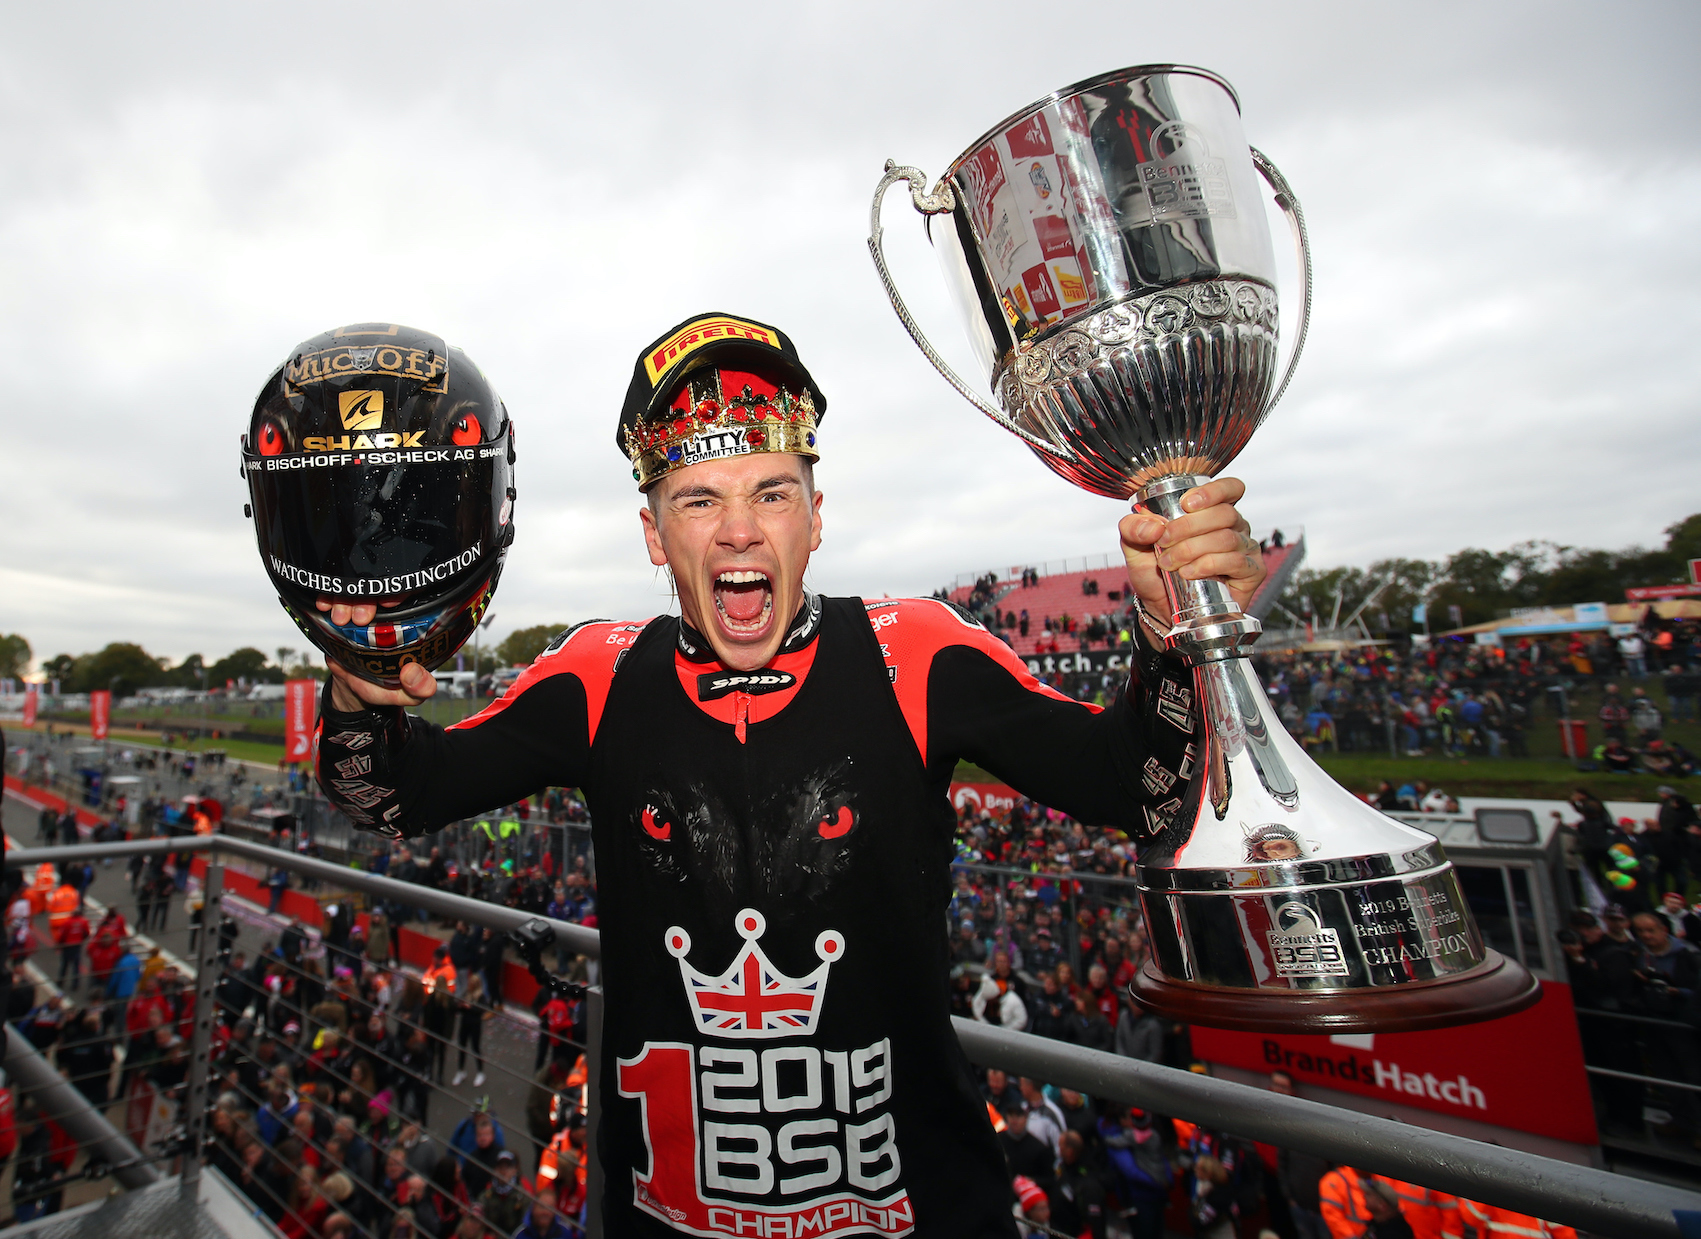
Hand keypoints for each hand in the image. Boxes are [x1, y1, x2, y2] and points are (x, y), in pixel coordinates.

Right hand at [315, 597, 437, 711]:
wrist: (353, 689)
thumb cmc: (386, 686)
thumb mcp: (408, 693)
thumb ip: (419, 688)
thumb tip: (411, 672)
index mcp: (408, 624)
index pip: (410, 595)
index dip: (400, 591)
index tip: (390, 602)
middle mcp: (385, 613)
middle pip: (377, 590)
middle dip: (366, 599)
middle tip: (360, 618)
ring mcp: (359, 613)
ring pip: (353, 593)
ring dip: (345, 601)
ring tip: (342, 619)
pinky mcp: (338, 617)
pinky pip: (331, 600)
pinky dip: (326, 599)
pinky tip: (324, 608)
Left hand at [1118, 477, 1265, 618]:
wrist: (1163, 610)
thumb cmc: (1156, 574)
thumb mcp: (1135, 546)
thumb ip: (1133, 528)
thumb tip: (1154, 525)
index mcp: (1212, 511)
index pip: (1230, 488)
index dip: (1213, 491)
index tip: (1186, 504)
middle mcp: (1234, 527)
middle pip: (1224, 513)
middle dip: (1189, 526)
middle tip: (1164, 542)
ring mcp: (1246, 549)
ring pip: (1226, 538)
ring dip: (1193, 549)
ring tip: (1169, 563)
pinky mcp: (1252, 572)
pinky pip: (1236, 561)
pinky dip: (1208, 565)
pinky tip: (1189, 573)